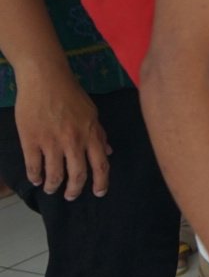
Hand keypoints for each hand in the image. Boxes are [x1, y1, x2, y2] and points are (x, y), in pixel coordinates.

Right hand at [14, 65, 110, 198]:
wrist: (46, 79)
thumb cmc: (70, 94)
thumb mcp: (92, 112)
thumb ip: (99, 133)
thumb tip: (108, 151)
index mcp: (91, 135)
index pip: (101, 165)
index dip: (101, 183)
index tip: (99, 193)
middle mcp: (74, 142)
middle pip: (78, 175)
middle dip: (75, 190)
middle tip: (71, 196)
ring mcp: (52, 142)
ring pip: (55, 174)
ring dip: (53, 186)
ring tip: (52, 189)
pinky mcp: (31, 140)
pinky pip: (34, 166)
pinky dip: (35, 176)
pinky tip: (36, 180)